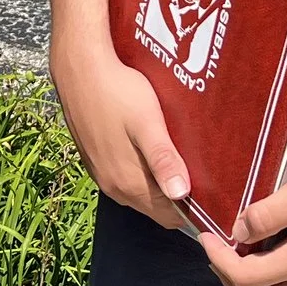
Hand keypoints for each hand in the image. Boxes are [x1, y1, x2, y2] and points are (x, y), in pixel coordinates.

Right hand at [51, 45, 192, 226]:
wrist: (79, 69)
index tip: (207, 186)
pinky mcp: (94, 161)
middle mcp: (113, 187)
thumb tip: (181, 194)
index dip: (191, 207)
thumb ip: (163, 160)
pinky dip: (140, 172)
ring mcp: (101, 174)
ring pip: (140, 193)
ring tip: (174, 154)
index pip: (169, 216)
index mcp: (129, 183)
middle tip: (196, 167)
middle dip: (176, 195)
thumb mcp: (148, 123)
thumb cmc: (117, 91)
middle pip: (155, 207)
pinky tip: (147, 147)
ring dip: (158, 183)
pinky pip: (124, 178)